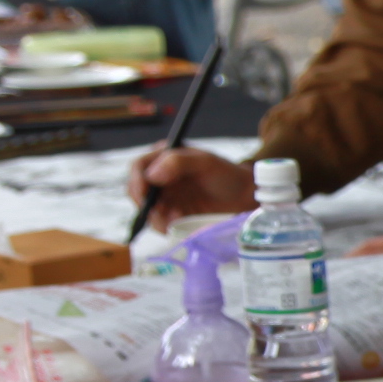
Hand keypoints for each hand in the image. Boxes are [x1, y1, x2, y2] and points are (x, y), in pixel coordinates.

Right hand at [127, 145, 256, 229]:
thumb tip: (151, 175)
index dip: (137, 181)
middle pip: (137, 191)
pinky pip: (160, 222)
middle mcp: (159, 176)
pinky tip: (181, 221)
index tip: (146, 196)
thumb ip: (177, 162)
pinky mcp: (172, 213)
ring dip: (158, 217)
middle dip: (146, 204)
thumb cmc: (226, 173)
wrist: (244, 195)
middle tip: (162, 212)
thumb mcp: (205, 162)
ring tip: (179, 217)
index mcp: (163, 156)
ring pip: (147, 209)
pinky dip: (167, 225)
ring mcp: (165, 196)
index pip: (138, 167)